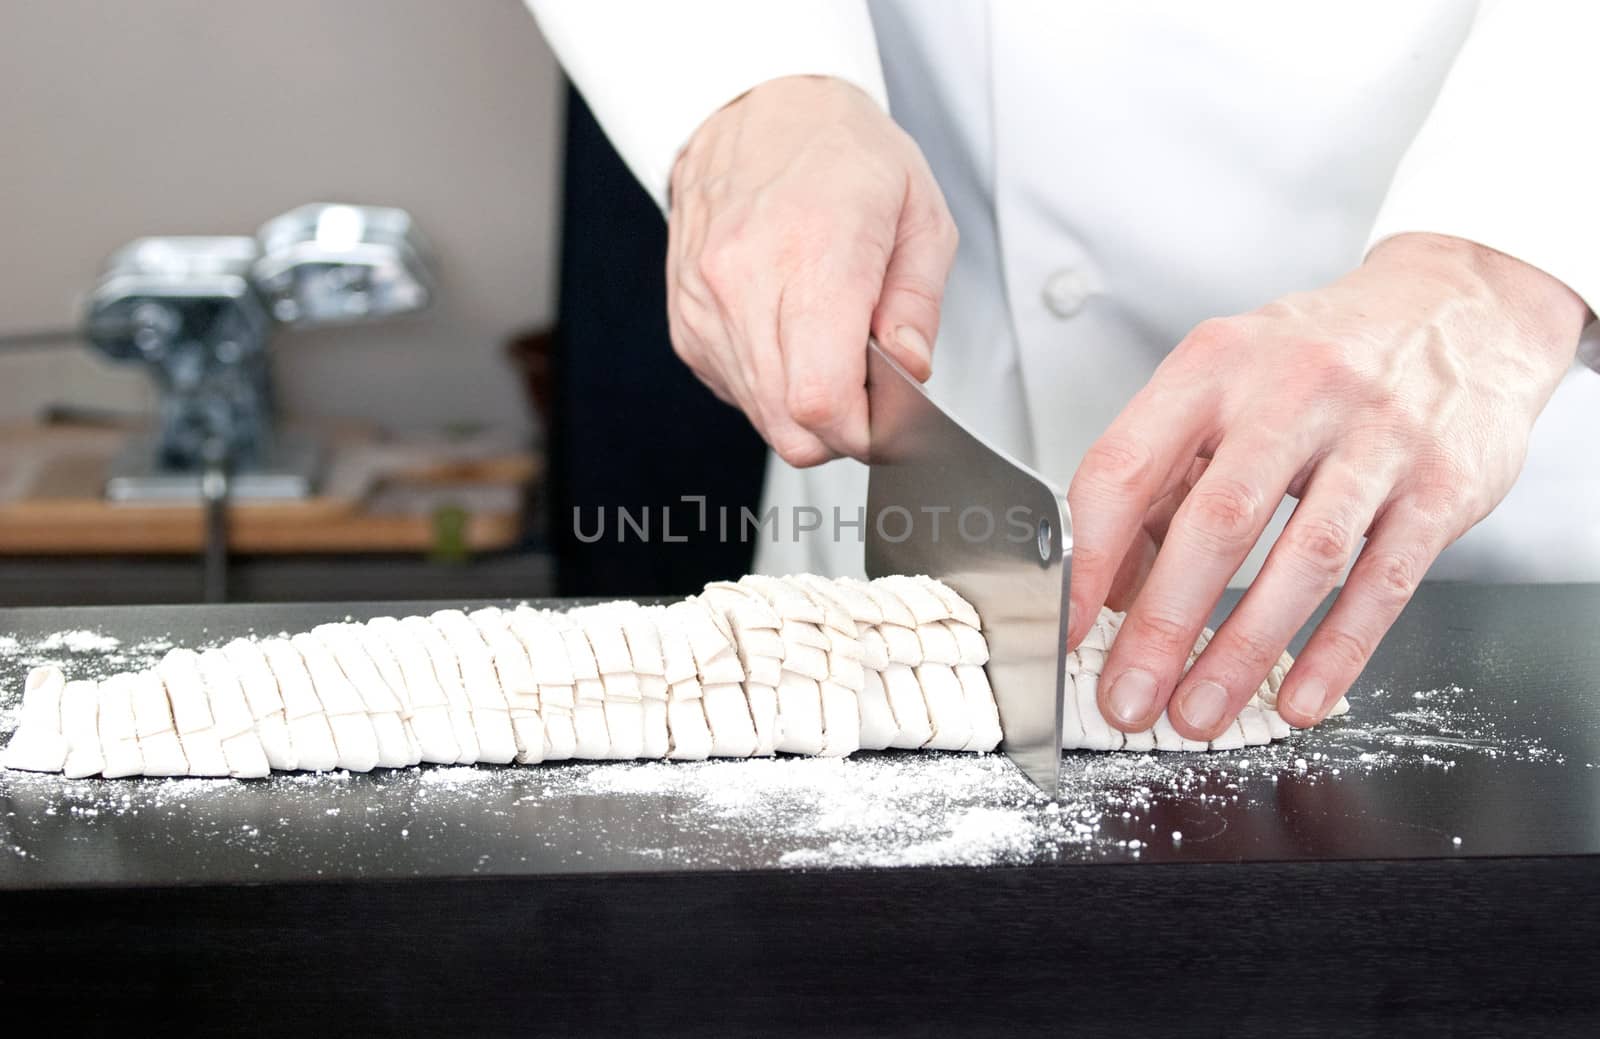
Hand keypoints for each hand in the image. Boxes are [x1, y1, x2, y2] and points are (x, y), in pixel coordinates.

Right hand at [666, 75, 957, 463]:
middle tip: (869, 392)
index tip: (890, 419)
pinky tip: (791, 338)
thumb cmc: (838, 150)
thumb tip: (909, 372)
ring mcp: (708, 306)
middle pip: (790, 424)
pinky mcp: (688, 323)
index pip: (823, 400)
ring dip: (805, 408)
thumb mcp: (918, 212)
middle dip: (840, 430)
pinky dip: (771, 386)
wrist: (756, 106)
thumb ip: (919, 305)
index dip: (864, 433)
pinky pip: (735, 391)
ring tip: (831, 350)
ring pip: (761, 415)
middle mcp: (747, 282)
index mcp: (814, 253)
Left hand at [1067, 233, 1589, 738]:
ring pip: (1304, 559)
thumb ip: (1166, 478)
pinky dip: (1339, 649)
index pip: (1127, 466)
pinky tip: (1299, 697)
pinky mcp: (1443, 482)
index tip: (1064, 625)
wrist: (1458, 306)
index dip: (1088, 556)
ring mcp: (1376, 435)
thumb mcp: (1226, 385)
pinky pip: (1385, 580)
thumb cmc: (1317, 359)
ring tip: (1199, 713)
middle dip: (1162, 626)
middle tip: (1128, 697)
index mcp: (1214, 366)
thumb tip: (1110, 586)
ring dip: (1242, 651)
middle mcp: (1292, 391)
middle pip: (1216, 522)